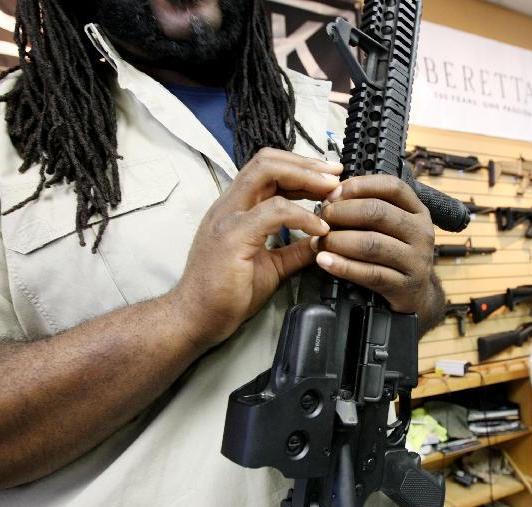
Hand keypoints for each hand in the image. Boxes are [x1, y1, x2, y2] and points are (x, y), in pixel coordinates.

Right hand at [170, 148, 342, 348]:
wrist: (195, 319)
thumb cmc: (225, 294)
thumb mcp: (271, 266)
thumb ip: (295, 250)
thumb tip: (322, 241)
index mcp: (236, 209)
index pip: (268, 170)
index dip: (300, 168)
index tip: (329, 177)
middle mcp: (229, 206)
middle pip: (267, 161)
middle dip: (306, 163)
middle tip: (336, 174)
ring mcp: (228, 218)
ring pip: (266, 172)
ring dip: (306, 178)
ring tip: (332, 191)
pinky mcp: (232, 237)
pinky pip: (272, 212)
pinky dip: (302, 215)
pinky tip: (319, 228)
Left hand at [312, 175, 444, 328]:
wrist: (417, 293)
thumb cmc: (397, 254)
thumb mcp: (393, 226)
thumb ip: (369, 208)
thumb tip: (331, 195)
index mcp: (417, 211)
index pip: (392, 186)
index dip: (359, 186)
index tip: (334, 194)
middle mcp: (420, 232)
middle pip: (378, 212)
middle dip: (342, 213)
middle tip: (322, 219)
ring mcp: (415, 260)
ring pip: (372, 244)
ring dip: (338, 241)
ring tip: (319, 242)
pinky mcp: (405, 286)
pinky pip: (370, 274)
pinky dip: (343, 266)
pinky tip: (326, 261)